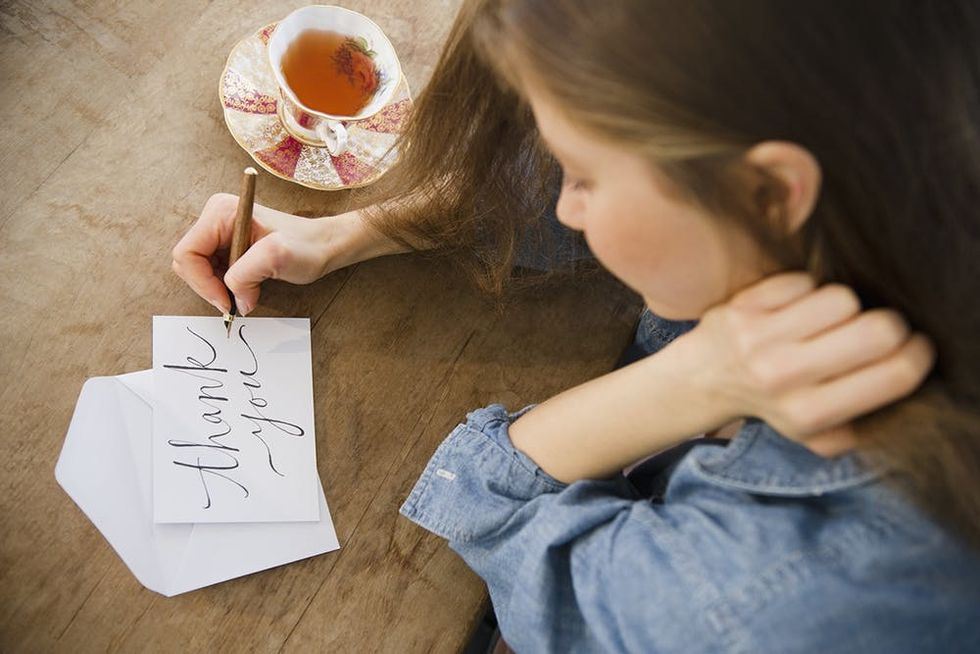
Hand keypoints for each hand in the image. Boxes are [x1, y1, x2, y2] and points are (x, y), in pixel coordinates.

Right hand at [171, 193, 404, 314]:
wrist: (325, 246)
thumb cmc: (307, 246)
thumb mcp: (277, 257)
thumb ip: (245, 275)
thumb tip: (234, 300)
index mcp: (221, 212)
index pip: (187, 253)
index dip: (201, 282)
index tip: (227, 301)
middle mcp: (216, 218)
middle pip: (189, 263)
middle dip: (209, 287)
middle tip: (236, 302)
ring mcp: (220, 232)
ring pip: (199, 270)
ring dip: (218, 289)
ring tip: (247, 293)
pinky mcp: (227, 246)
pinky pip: (212, 272)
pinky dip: (224, 287)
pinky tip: (246, 289)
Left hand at [686, 273, 934, 455]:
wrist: (704, 380)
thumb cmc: (773, 403)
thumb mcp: (816, 435)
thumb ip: (863, 425)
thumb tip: (908, 391)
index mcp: (810, 414)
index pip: (896, 374)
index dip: (919, 353)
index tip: (915, 347)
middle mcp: (784, 378)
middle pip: (879, 330)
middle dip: (891, 326)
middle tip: (878, 331)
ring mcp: (760, 340)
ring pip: (843, 299)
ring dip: (844, 307)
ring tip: (828, 322)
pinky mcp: (743, 308)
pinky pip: (805, 281)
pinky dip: (808, 291)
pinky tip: (795, 309)